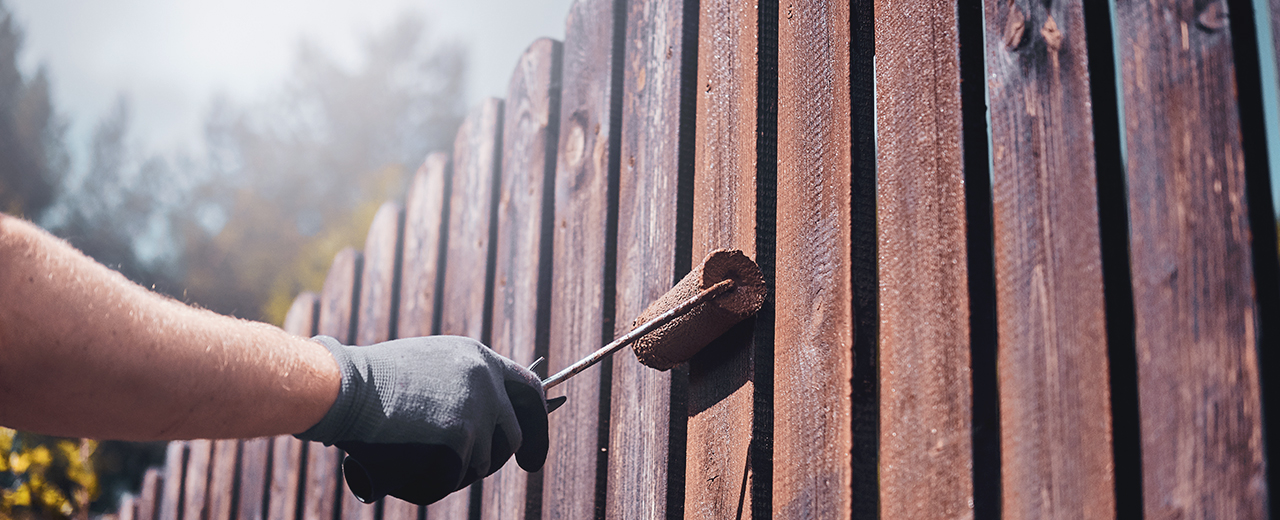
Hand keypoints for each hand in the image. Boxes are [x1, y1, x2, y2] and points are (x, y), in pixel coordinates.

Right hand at [296, 335, 548, 504]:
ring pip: (485, 460)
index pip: (528, 389)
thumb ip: (462, 381)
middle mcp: (487, 380)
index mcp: (480, 358)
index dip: (536, 420)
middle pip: (513, 434)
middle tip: (481, 469)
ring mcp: (477, 409)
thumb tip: (484, 417)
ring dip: (462, 469)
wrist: (347, 388)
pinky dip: (440, 480)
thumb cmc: (374, 380)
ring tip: (426, 458)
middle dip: (502, 457)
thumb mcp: (430, 364)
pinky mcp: (461, 437)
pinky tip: (416, 469)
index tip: (531, 449)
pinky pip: (460, 474)